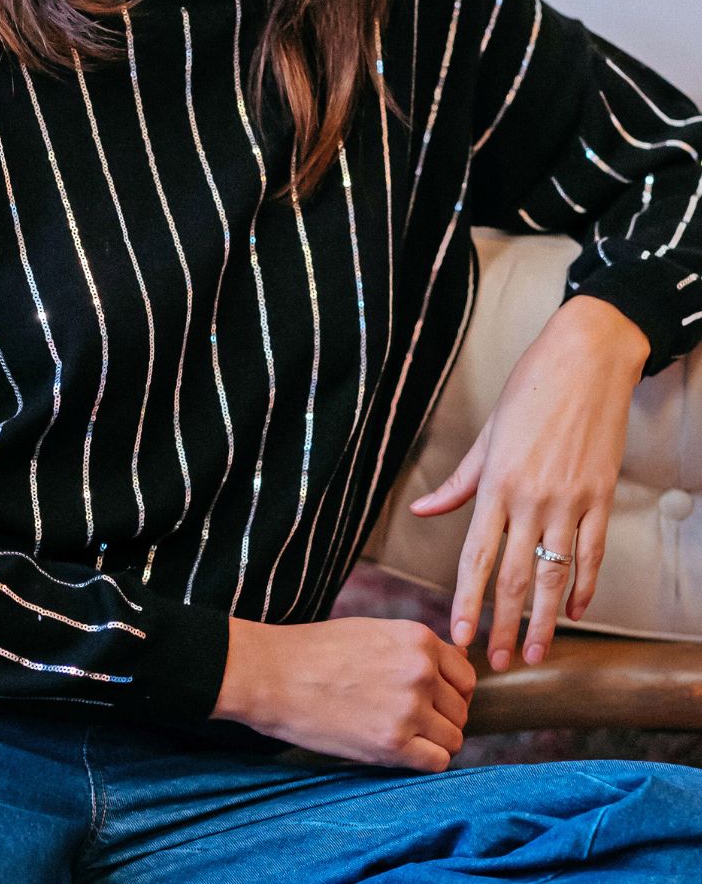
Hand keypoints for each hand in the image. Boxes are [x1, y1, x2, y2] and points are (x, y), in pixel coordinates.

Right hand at [210, 614, 476, 769]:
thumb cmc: (317, 651)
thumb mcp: (374, 632)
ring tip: (403, 737)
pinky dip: (423, 762)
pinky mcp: (393, 744)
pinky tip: (398, 751)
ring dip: (433, 742)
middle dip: (441, 718)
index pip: (465, 677)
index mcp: (418, 639)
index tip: (433, 701)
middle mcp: (421, 672)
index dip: (451, 692)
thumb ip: (413, 650)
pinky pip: (437, 762)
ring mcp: (409, 709)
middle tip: (411, 722)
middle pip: (460, 710)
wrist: (275, 674)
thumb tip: (451, 668)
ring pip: (453, 738)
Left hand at [408, 296, 648, 670]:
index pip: (476, 557)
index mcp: (495, 484)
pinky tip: (577, 611)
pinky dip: (585, 587)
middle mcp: (531, 499)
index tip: (457, 637)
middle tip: (494, 662)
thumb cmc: (529, 390)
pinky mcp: (600, 497)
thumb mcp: (487, 434)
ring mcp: (569, 501)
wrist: (585, 360)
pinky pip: (592, 554)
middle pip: (514, 577)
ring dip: (545, 621)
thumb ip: (458, 482)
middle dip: (502, 625)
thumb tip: (422, 511)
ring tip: (535, 653)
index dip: (466, 602)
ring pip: (556, 576)